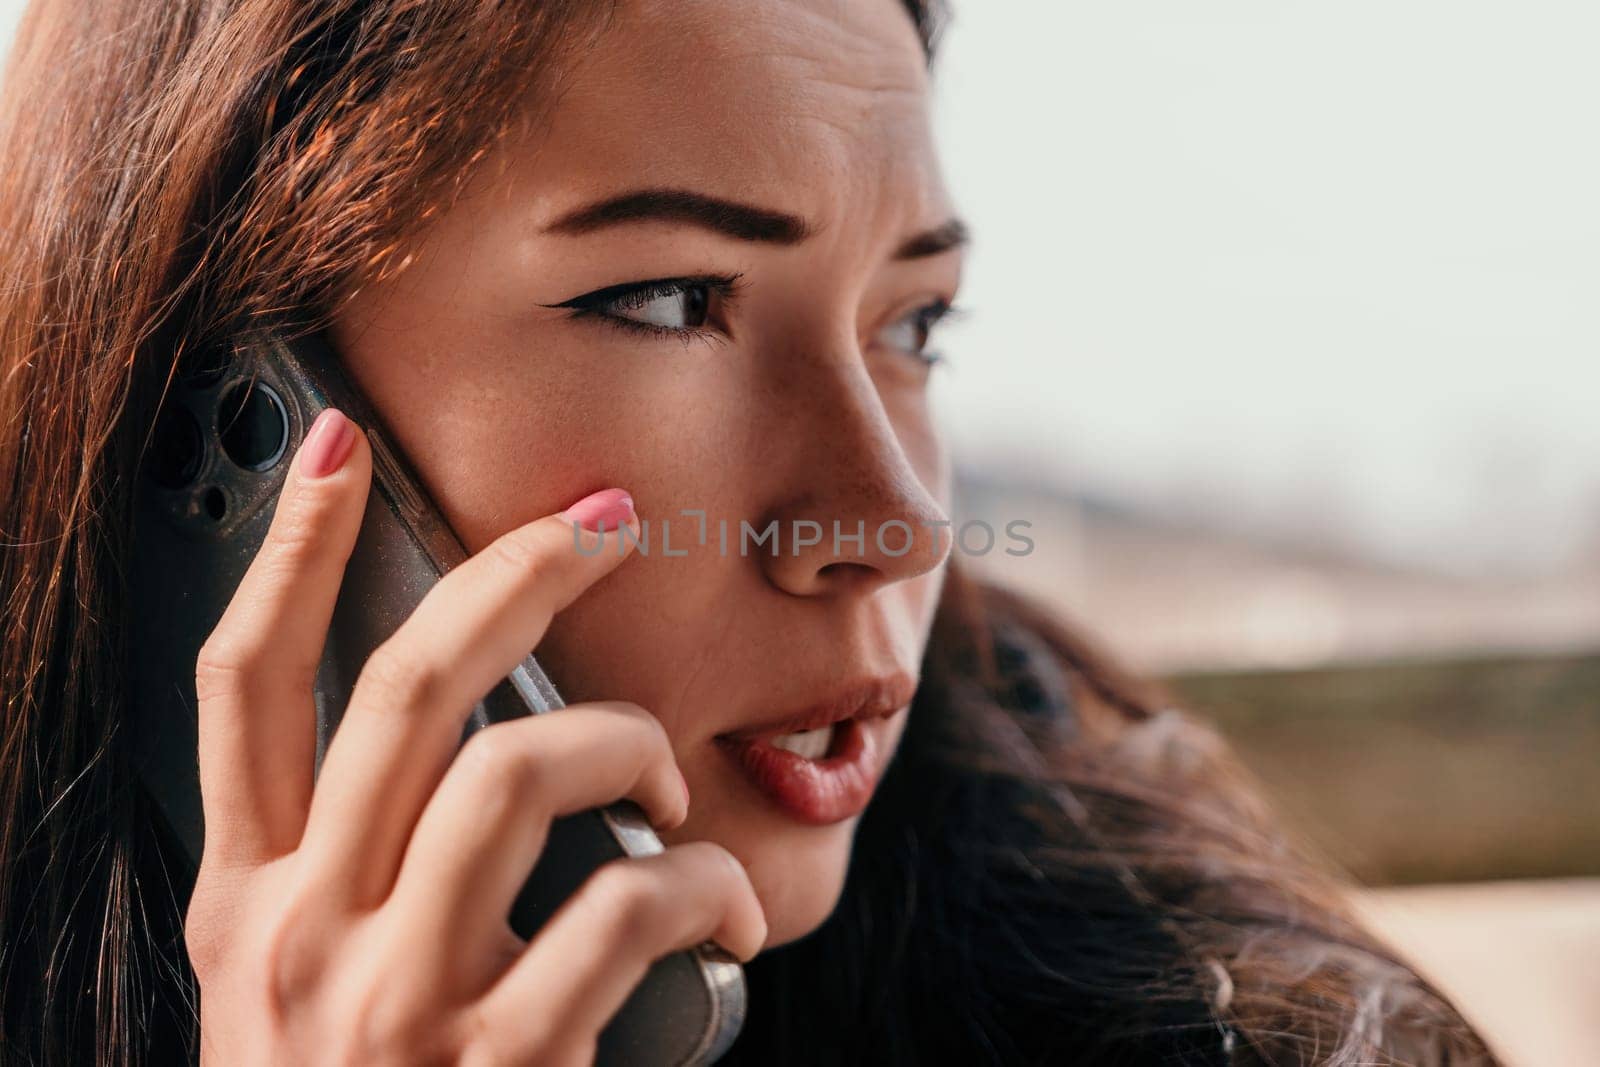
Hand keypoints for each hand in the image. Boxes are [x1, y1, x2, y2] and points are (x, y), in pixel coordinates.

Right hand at [183, 408, 765, 1065]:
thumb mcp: (310, 996)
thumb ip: (360, 879)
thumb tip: (495, 741)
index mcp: (249, 908)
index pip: (241, 686)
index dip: (284, 550)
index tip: (334, 445)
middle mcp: (300, 941)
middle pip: (401, 692)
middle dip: (513, 574)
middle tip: (601, 519)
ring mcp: (394, 1007)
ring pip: (517, 774)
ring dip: (627, 745)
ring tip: (670, 787)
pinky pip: (622, 909)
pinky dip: (700, 885)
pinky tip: (724, 907)